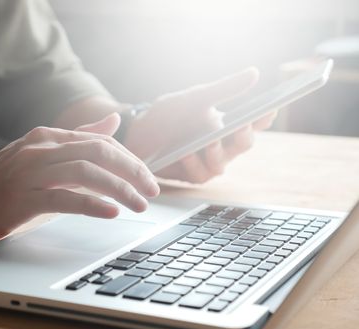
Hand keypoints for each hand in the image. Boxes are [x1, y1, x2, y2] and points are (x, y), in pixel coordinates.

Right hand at [0, 113, 159, 247]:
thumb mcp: (39, 156)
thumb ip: (77, 139)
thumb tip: (113, 122)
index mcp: (47, 138)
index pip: (100, 142)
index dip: (130, 159)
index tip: (147, 178)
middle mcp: (40, 149)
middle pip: (99, 152)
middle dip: (133, 171)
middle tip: (152, 191)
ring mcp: (30, 173)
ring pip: (87, 172)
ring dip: (120, 189)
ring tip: (139, 205)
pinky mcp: (21, 199)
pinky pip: (64, 198)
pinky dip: (92, 204)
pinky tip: (111, 212)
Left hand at [124, 67, 275, 182]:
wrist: (137, 134)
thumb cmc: (168, 115)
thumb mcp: (195, 98)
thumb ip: (224, 89)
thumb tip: (254, 73)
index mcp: (227, 123)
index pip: (254, 121)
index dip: (265, 117)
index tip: (270, 109)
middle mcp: (223, 144)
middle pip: (244, 144)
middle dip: (243, 136)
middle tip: (241, 126)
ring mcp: (209, 161)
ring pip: (223, 162)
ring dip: (215, 152)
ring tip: (209, 141)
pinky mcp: (194, 175)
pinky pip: (200, 173)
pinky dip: (193, 162)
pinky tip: (185, 153)